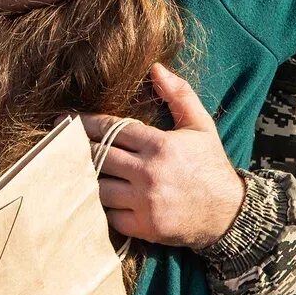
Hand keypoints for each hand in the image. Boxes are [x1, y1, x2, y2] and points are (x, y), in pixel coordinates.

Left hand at [80, 64, 244, 251]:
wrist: (228, 212)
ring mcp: (144, 202)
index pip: (112, 129)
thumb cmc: (211, 165)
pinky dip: (104, 206)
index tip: (71, 121)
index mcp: (159, 144)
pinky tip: (103, 198)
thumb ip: (179, 94)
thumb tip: (155, 68)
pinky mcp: (144, 226)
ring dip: (89, 179)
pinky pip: (109, 215)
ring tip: (80, 171)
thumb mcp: (200, 124)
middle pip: (99, 156)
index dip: (88, 123)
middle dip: (81, 149)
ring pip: (99, 187)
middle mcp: (149, 172)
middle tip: (67, 145)